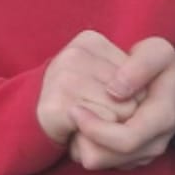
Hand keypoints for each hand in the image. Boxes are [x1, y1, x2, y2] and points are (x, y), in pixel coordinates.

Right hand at [37, 30, 136, 144]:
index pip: (141, 71)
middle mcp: (74, 53)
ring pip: (122, 109)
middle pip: (133, 91)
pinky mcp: (56, 105)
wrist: (33, 121)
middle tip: (96, 108)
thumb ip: (133, 77)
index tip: (105, 92)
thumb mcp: (109, 77)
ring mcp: (63, 77)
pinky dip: (97, 134)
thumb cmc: (81, 99)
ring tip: (88, 117)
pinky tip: (78, 127)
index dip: (133, 92)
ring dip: (111, 123)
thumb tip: (133, 98)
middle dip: (124, 108)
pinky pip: (103, 124)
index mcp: (90, 40)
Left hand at [67, 38, 174, 171]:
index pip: (126, 139)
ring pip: (96, 163)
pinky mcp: (129, 161)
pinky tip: (91, 122)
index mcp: (162, 119)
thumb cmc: (165, 70)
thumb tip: (115, 90)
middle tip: (72, 112)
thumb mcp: (159, 53)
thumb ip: (141, 65)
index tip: (75, 108)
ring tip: (81, 116)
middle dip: (81, 137)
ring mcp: (141, 156)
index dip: (95, 129)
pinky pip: (98, 160)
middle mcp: (153, 144)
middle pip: (103, 158)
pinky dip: (87, 144)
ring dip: (81, 142)